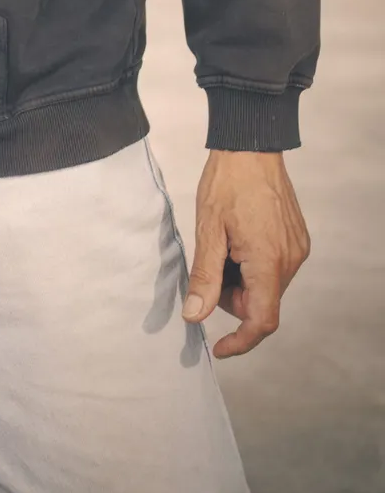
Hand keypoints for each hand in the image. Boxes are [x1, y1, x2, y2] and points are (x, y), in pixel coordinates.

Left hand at [182, 150, 310, 357]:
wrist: (251, 146)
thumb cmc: (227, 182)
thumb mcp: (207, 229)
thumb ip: (204, 277)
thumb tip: (195, 315)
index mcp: (268, 262)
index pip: (262, 321)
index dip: (240, 341)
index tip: (219, 347)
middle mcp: (290, 260)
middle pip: (261, 303)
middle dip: (233, 297)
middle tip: (212, 266)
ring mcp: (297, 249)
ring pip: (268, 286)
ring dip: (242, 280)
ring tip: (224, 245)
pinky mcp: (297, 240)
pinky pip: (275, 268)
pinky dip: (254, 266)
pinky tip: (239, 239)